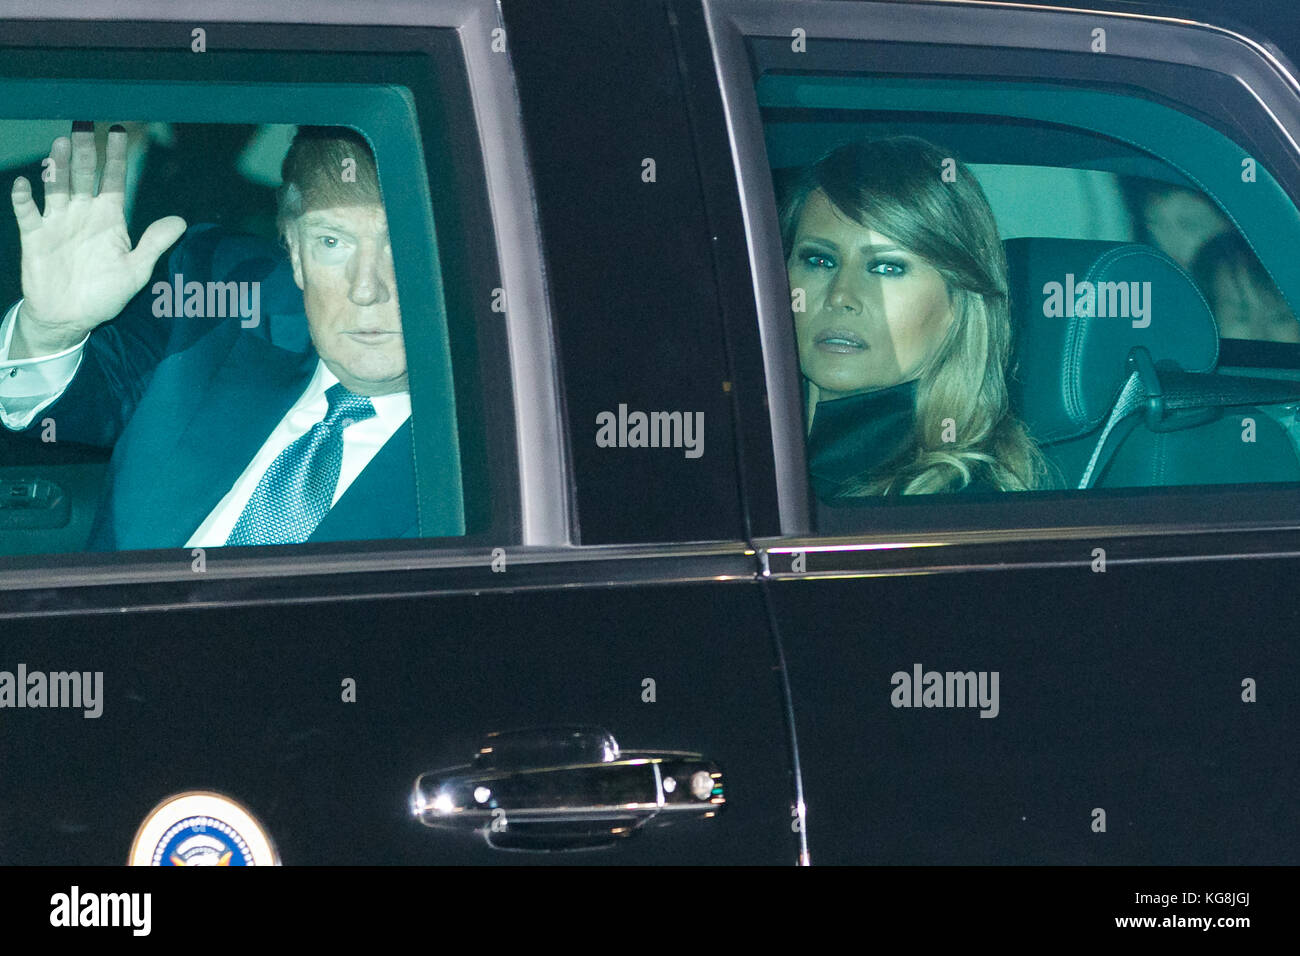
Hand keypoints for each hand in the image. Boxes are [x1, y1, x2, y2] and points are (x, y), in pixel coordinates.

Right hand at [8, 123, 186, 356]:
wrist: (71, 317)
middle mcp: (83, 214)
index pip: (114, 180)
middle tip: (84, 126)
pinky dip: (24, 199)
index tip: (119, 131)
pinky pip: (27, 213)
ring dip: (57, 166)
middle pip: (83, 175)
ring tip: (60, 144)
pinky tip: (26, 184)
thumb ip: (155, 244)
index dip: (117, 157)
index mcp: (109, 218)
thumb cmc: (105, 294)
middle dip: (85, 151)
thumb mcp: (137, 270)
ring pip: (57, 187)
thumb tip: (181, 221)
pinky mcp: (35, 236)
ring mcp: (58, 222)